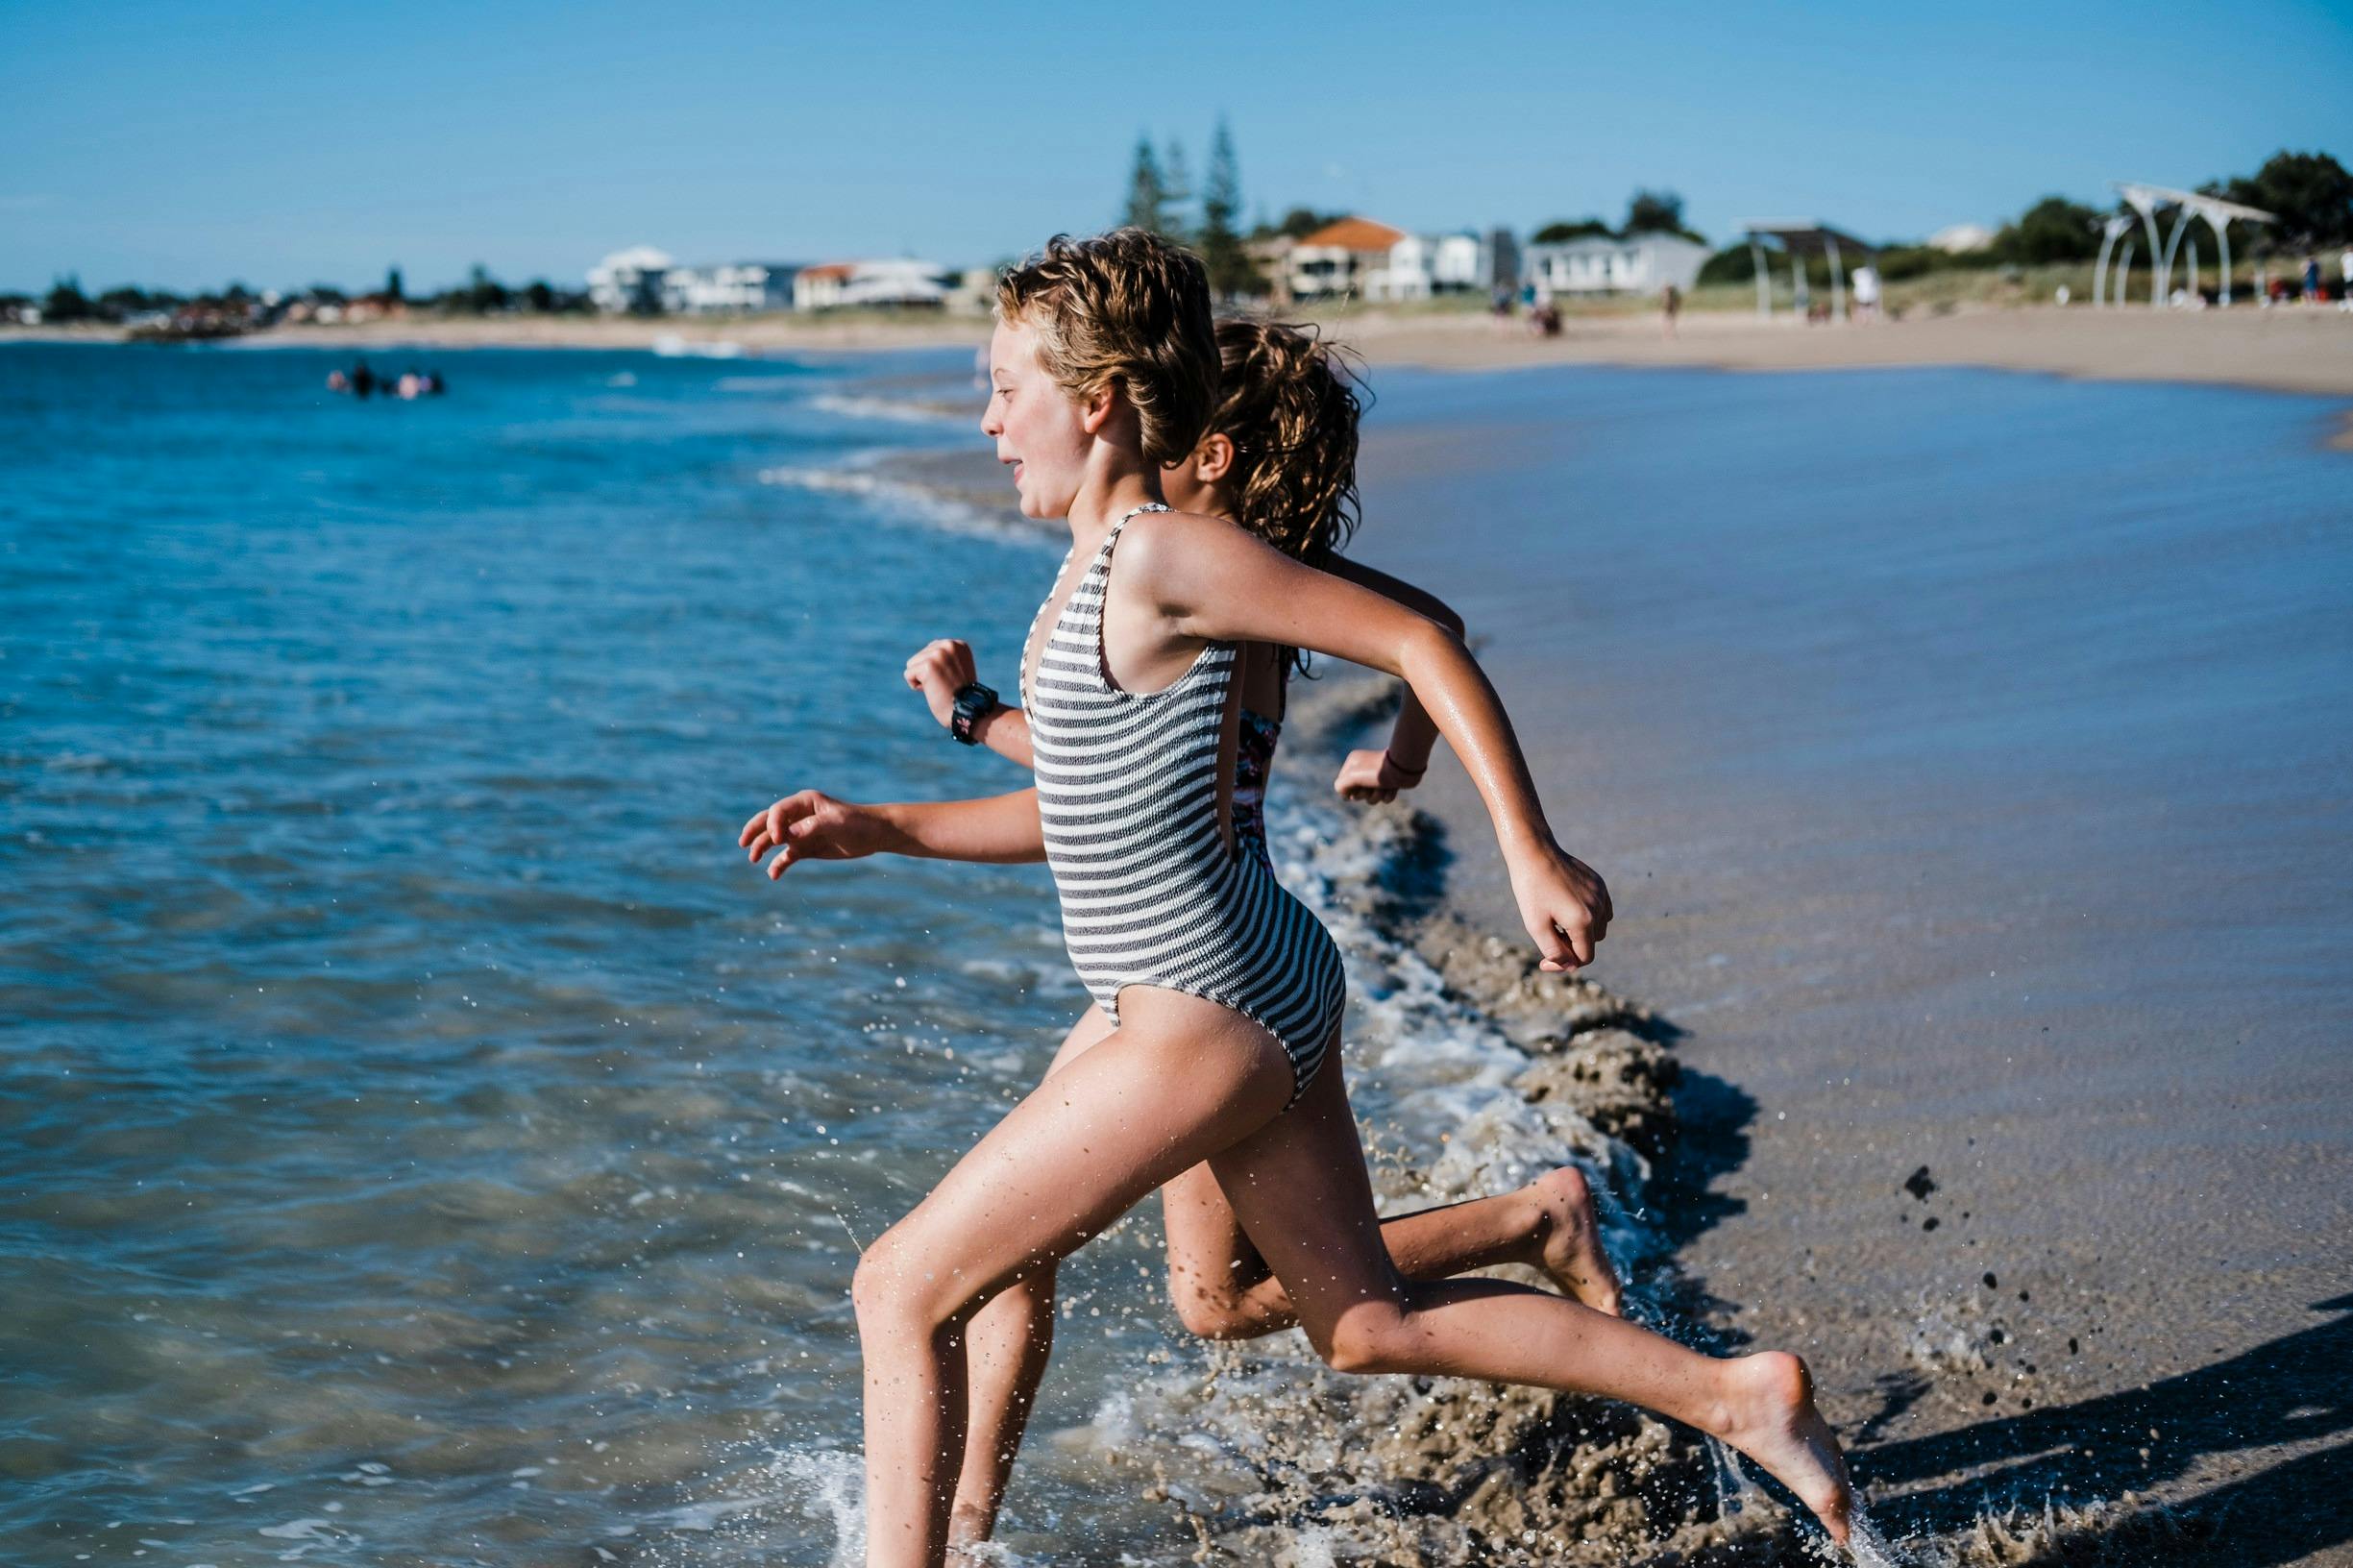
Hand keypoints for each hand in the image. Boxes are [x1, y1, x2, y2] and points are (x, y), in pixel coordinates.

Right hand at [738, 790, 885, 879]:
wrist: (875, 835)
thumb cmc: (858, 822)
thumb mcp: (836, 823)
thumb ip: (811, 827)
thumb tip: (787, 837)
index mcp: (805, 802)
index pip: (779, 811)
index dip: (773, 824)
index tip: (778, 840)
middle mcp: (799, 816)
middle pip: (769, 822)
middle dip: (755, 831)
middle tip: (743, 843)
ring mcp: (801, 833)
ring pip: (775, 840)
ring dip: (763, 848)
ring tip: (753, 859)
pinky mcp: (807, 848)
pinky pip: (787, 856)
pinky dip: (779, 864)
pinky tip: (773, 874)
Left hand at [904, 638, 977, 728]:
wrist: (967, 711)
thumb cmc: (961, 695)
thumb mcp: (957, 669)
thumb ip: (945, 658)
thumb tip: (926, 653)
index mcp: (958, 644)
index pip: (930, 650)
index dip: (936, 669)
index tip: (950, 679)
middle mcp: (949, 645)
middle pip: (920, 656)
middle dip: (927, 673)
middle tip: (945, 685)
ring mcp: (939, 654)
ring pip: (912, 664)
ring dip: (921, 679)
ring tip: (939, 687)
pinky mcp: (928, 665)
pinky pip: (908, 674)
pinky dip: (916, 686)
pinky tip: (933, 691)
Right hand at [1333, 748, 1424, 803]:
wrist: (1404, 768)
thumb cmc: (1377, 771)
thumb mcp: (1353, 776)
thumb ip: (1341, 786)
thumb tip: (1345, 795)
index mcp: (1353, 763)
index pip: (1342, 784)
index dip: (1349, 790)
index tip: (1357, 787)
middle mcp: (1364, 768)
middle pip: (1356, 793)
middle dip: (1365, 794)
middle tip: (1371, 786)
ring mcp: (1377, 776)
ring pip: (1370, 797)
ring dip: (1377, 796)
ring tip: (1384, 787)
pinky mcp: (1390, 783)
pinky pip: (1384, 797)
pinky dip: (1388, 795)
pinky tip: (1393, 787)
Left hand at [1508, 840, 1612, 972]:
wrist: (1534, 852)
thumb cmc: (1531, 890)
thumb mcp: (1535, 926)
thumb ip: (1553, 951)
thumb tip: (1570, 965)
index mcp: (1582, 921)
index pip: (1584, 958)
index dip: (1565, 964)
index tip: (1544, 961)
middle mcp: (1597, 908)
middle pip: (1592, 944)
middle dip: (1572, 947)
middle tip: (1549, 935)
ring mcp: (1601, 895)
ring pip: (1600, 928)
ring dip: (1582, 932)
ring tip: (1557, 921)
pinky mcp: (1599, 884)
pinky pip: (1603, 910)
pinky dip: (1590, 917)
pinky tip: (1568, 908)